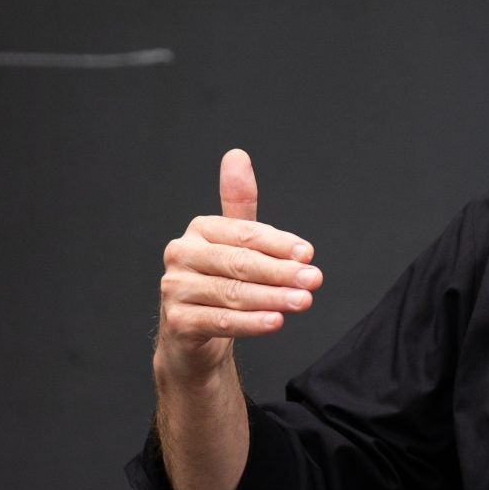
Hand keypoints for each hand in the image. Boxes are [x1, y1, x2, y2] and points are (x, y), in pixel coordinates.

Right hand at [155, 149, 322, 382]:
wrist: (192, 334)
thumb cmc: (220, 281)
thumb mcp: (233, 242)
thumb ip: (240, 204)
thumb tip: (237, 156)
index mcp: (200, 230)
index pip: (245, 234)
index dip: (278, 244)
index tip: (307, 255)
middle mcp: (181, 255)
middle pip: (239, 263)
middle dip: (280, 272)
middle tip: (313, 280)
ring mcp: (175, 289)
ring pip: (232, 293)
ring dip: (272, 298)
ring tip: (302, 301)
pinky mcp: (177, 322)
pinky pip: (220, 321)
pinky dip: (250, 323)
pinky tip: (275, 322)